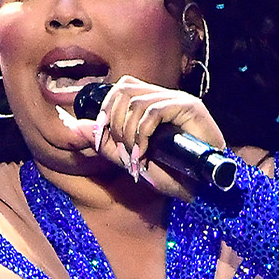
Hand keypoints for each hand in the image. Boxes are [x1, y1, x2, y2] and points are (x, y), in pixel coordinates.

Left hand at [64, 75, 227, 201]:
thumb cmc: (172, 175)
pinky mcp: (191, 108)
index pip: (119, 90)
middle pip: (123, 89)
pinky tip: (144, 154)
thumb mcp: (130, 158)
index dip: (104, 113)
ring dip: (127, 134)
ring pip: (136, 101)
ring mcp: (179, 100)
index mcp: (151, 103)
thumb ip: (105, 143)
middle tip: (121, 151)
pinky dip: (142, 135)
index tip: (101, 142)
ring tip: (135, 158)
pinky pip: (153, 111)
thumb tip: (75, 125)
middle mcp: (164, 96)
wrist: (203, 190)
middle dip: (112, 122)